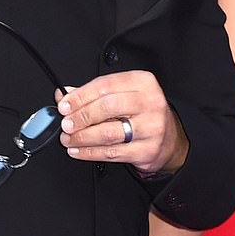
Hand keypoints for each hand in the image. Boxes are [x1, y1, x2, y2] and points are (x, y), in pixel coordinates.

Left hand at [58, 70, 187, 174]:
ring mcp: (151, 128)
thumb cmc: (143, 112)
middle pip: (107, 108)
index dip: (81, 96)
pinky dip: (90, 153)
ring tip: (68, 138)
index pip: (105, 86)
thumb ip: (94, 93)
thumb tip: (64, 96)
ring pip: (108, 133)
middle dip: (81, 116)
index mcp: (143, 83)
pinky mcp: (147, 150)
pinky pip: (112, 153)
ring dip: (82, 137)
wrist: (170, 138)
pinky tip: (78, 151)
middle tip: (66, 123)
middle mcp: (150, 103)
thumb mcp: (123, 94)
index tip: (64, 105)